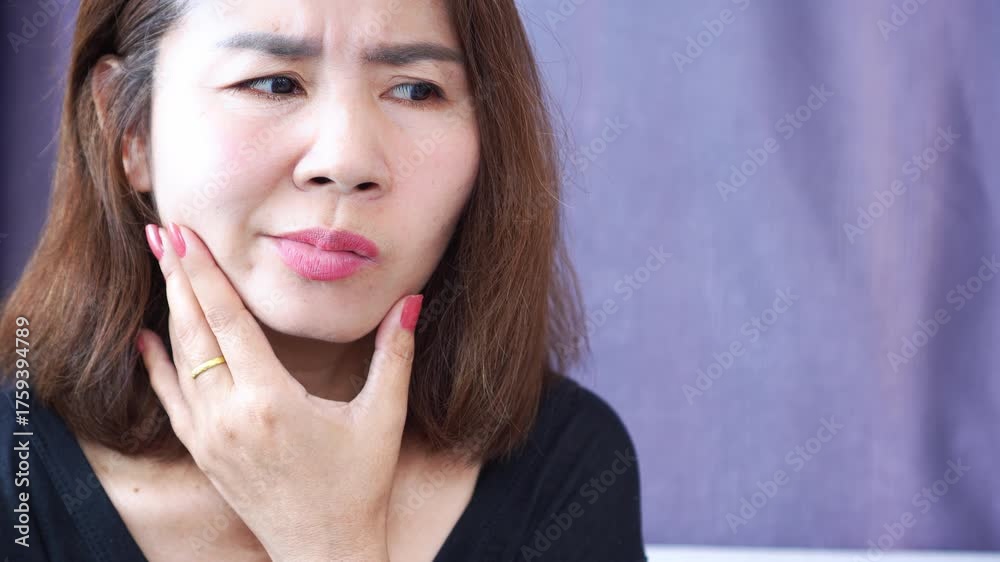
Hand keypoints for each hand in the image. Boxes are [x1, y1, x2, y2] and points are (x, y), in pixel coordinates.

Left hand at [137, 222, 422, 561]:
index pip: (229, 321)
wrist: (324, 549)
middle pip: (194, 331)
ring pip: (179, 360)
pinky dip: (156, 364)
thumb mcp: (382, 416)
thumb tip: (409, 301)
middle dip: (178, 276)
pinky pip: (170, 398)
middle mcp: (230, 416)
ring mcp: (210, 436)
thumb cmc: (358, 484)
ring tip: (160, 264)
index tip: (186, 234)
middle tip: (162, 230)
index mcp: (271, 401)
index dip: (205, 274)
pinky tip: (146, 337)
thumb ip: (393, 354)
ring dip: (170, 310)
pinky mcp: (203, 452)